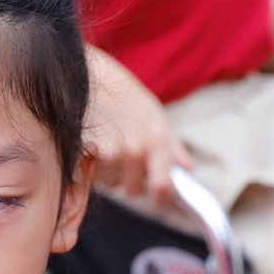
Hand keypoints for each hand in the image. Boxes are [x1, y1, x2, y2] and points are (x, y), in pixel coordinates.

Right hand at [84, 49, 189, 206]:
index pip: (163, 187)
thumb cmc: (121, 94)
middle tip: (121, 157)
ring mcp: (110, 152)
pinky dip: (88, 167)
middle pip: (132, 189)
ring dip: (106, 172)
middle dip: (127, 179)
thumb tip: (187, 169)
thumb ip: (172, 145)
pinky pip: (89, 175)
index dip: (160, 198)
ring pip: (109, 182)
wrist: (86, 74)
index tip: (156, 199)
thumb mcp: (153, 114)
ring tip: (103, 146)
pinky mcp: (86, 152)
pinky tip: (89, 147)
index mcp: (157, 141)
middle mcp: (136, 150)